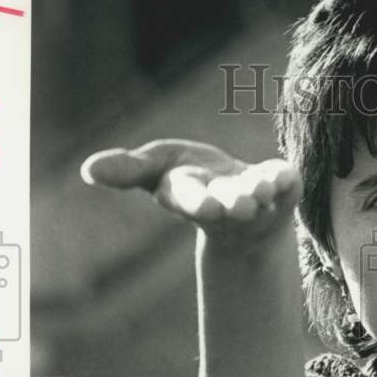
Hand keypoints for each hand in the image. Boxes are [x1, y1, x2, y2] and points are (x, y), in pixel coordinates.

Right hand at [80, 139, 301, 253]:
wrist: (244, 207)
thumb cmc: (193, 179)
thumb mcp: (156, 169)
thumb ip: (127, 170)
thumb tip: (89, 170)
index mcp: (191, 196)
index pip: (190, 200)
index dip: (197, 202)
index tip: (207, 206)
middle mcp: (225, 202)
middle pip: (228, 204)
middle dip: (233, 204)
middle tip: (242, 205)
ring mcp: (258, 197)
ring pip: (260, 197)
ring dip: (261, 193)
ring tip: (262, 191)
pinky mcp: (283, 188)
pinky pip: (288, 185)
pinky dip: (287, 181)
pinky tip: (287, 175)